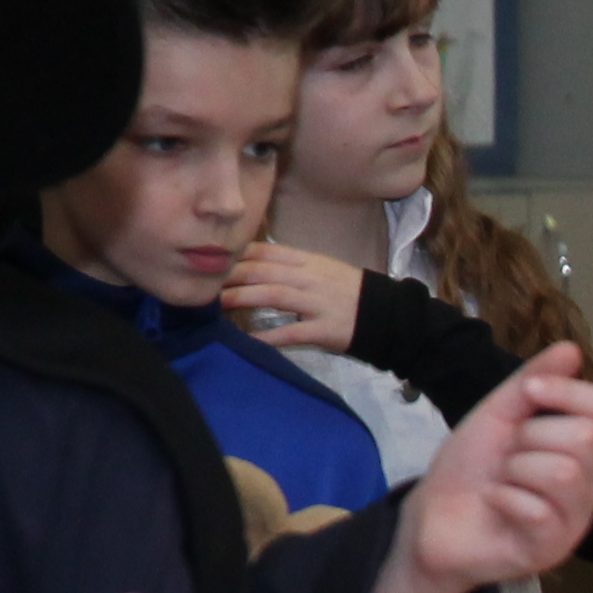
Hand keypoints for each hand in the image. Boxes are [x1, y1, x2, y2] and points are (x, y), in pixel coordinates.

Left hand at [219, 241, 368, 354]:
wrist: (388, 315)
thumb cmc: (349, 293)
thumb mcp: (321, 270)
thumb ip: (290, 266)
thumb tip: (252, 264)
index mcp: (308, 262)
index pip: (265, 252)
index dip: (236, 255)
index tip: (211, 260)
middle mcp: (310, 278)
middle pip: (264, 271)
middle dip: (231, 275)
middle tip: (204, 282)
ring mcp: (318, 303)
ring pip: (274, 295)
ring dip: (243, 298)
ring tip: (218, 305)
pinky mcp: (325, 329)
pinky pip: (292, 332)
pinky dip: (269, 336)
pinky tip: (248, 340)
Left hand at [401, 343, 592, 592]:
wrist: (431, 521)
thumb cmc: (469, 470)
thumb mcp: (496, 416)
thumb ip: (531, 383)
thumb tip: (571, 349)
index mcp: (581, 448)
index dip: (567, 393)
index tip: (528, 394)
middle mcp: (589, 483)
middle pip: (585, 437)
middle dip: (529, 438)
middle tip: (506, 457)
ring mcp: (573, 519)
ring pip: (564, 473)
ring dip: (515, 471)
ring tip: (501, 484)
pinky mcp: (551, 549)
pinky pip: (539, 511)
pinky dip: (504, 501)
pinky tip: (496, 507)